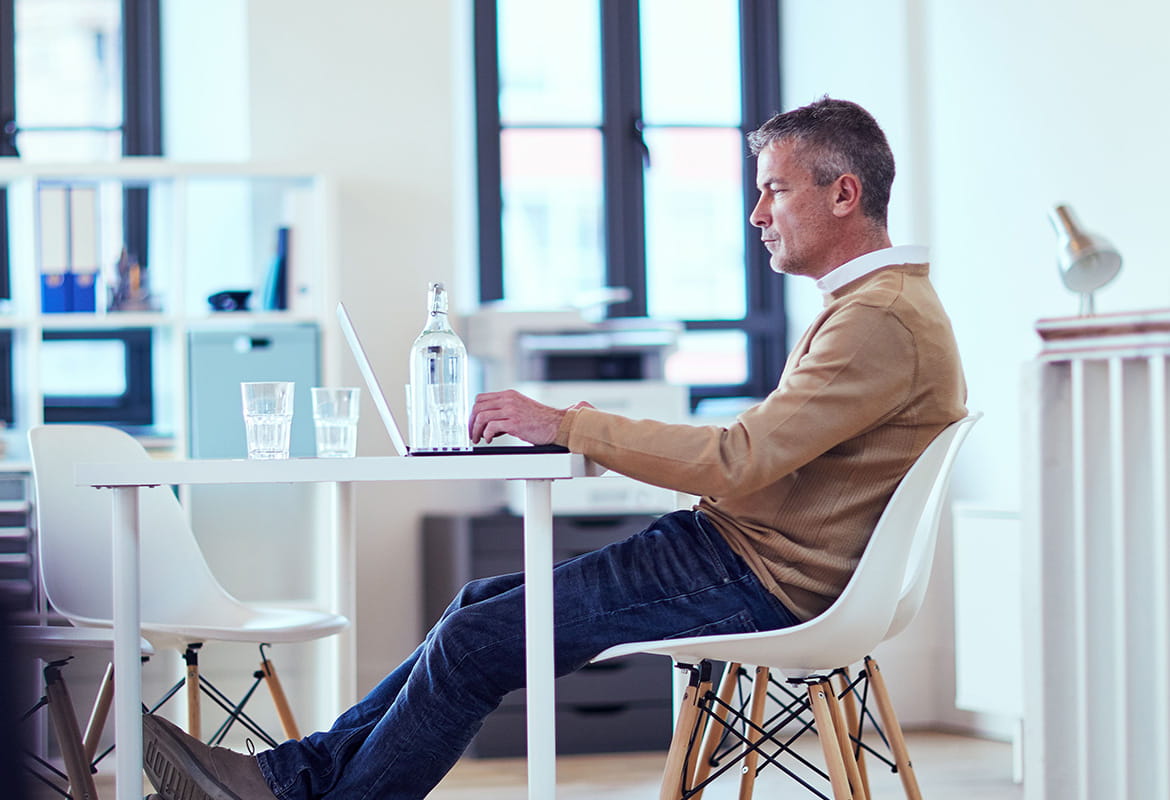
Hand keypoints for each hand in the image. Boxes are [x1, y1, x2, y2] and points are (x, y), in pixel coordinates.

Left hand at [470, 390, 589, 444]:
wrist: (557, 425)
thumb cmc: (540, 420)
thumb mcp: (520, 408)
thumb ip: (505, 410)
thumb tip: (489, 423)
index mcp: (509, 395)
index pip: (481, 398)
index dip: (473, 412)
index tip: (473, 423)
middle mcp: (508, 400)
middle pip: (478, 407)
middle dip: (471, 422)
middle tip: (472, 433)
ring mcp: (511, 410)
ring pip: (482, 417)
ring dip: (476, 430)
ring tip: (478, 438)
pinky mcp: (515, 422)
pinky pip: (491, 427)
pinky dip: (486, 435)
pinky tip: (489, 440)